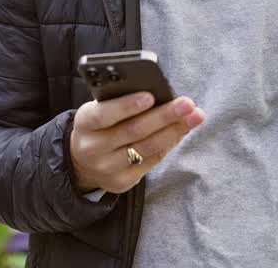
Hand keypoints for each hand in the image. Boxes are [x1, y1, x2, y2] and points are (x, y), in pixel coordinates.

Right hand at [69, 92, 204, 194]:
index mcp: (84, 123)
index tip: (150, 96)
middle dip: (164, 116)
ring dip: (174, 131)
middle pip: (133, 131)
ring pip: (147, 148)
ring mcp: (107, 168)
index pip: (104, 114)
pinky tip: (182, 131)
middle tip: (187, 104)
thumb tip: (160, 94)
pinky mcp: (122, 182)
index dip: (127, 106)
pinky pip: (152, 161)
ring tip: (194, 116)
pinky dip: (169, 143)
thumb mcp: (100, 109)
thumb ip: (120, 102)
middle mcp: (92, 148)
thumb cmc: (100, 125)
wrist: (83, 162)